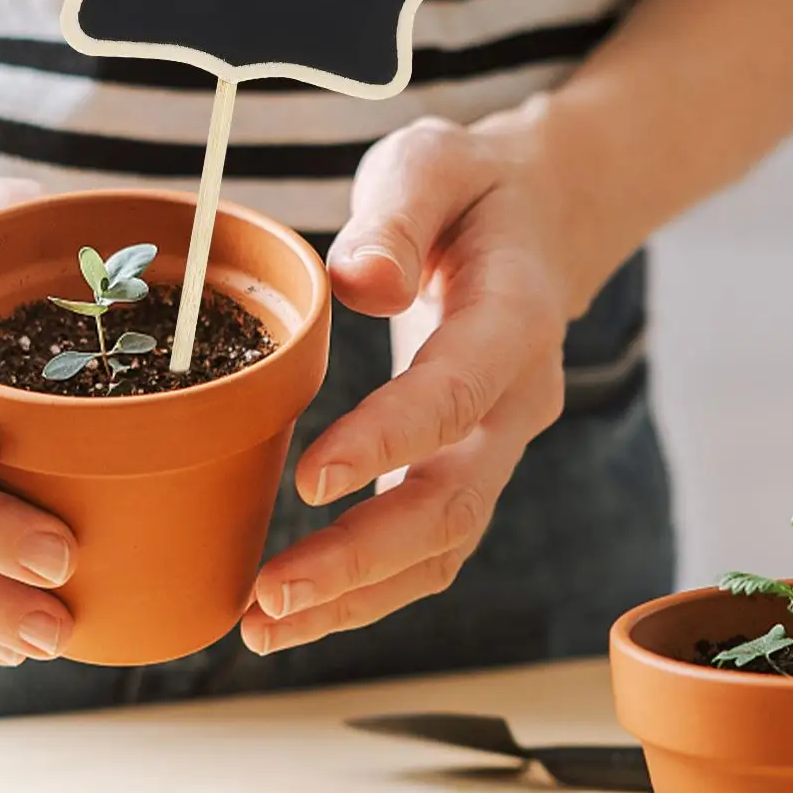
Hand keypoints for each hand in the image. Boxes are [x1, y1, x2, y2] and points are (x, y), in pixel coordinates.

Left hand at [243, 100, 596, 653]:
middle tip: (270, 594)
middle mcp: (516, 403)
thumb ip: (398, 214)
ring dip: (355, 597)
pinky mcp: (461, 473)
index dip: (387, 442)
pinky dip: (361, 591)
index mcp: (515, 320)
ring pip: (440, 548)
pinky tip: (289, 614)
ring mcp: (495, 450)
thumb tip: (359, 279)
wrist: (531, 226)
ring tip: (261, 628)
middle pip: (451, 503)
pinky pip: (423, 551)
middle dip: (362, 559)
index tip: (309, 481)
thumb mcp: (433, 163)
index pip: (454, 394)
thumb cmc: (465, 192)